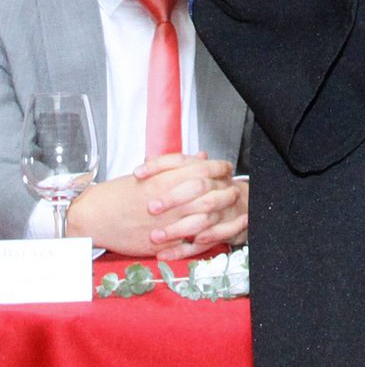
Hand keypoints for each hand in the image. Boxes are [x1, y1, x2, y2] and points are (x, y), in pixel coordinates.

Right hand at [66, 153, 242, 256]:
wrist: (94, 216)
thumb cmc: (119, 192)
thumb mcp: (149, 173)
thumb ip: (178, 165)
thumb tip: (203, 157)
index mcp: (164, 179)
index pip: (202, 170)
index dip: (219, 168)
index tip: (227, 168)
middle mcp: (167, 200)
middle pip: (207, 194)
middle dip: (225, 192)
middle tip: (234, 190)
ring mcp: (164, 223)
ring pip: (202, 219)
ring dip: (220, 215)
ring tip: (231, 213)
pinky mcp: (159, 243)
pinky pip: (187, 243)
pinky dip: (203, 238)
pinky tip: (214, 235)